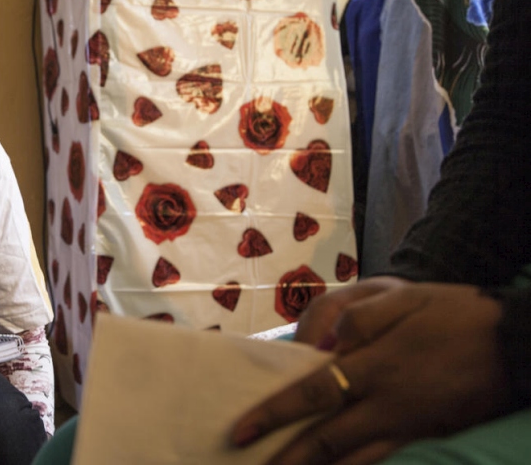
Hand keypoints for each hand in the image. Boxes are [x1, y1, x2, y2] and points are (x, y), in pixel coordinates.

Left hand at [230, 282, 507, 464]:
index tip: (242, 430)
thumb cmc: (455, 313)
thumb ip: (357, 318)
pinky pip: (381, 458)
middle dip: (287, 459)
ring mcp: (408, 425)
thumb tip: (320, 344)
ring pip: (353, 459)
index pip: (312, 395)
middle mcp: (386, 404)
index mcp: (374, 366)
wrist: (517, 344)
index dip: (274, 414)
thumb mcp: (403, 298)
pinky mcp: (426, 433)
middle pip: (326, 441)